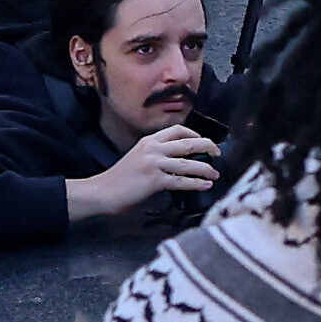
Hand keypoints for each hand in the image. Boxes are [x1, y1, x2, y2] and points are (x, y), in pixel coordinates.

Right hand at [82, 121, 222, 219]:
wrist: (103, 191)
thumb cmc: (120, 179)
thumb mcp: (137, 157)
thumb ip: (156, 154)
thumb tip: (179, 159)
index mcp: (149, 141)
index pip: (177, 130)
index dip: (195, 134)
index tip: (204, 141)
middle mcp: (153, 149)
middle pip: (188, 143)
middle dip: (207, 147)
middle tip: (217, 154)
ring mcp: (154, 164)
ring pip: (188, 163)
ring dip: (206, 169)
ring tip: (215, 174)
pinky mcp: (155, 180)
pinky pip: (182, 181)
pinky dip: (196, 183)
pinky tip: (205, 185)